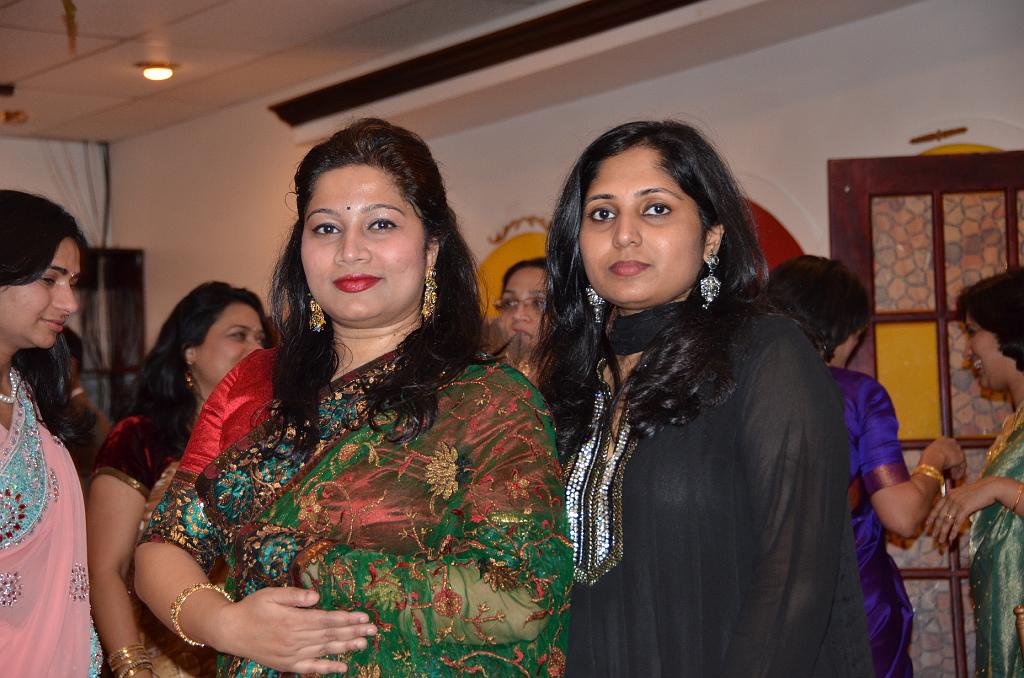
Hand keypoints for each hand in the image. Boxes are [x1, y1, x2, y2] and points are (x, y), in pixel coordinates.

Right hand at [206, 586, 376, 673]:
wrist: (230, 631)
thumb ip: (295, 596)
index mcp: (293, 621)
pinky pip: (311, 668)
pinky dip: (328, 668)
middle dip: (353, 632)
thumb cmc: (252, 608)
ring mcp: (292, 654)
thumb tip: (317, 596)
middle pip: (330, 635)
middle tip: (373, 630)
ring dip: (346, 647)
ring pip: (324, 651)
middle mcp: (295, 639)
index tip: (364, 616)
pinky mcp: (287, 665)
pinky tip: (343, 667)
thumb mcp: (271, 594)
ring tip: (364, 644)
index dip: (347, 619)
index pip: (327, 620)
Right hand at [922, 437, 965, 478]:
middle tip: (949, 472)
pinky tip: (954, 478)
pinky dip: (959, 472)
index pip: (947, 447)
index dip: (946, 456)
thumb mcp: (929, 454)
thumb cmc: (927, 456)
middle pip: (954, 454)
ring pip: (958, 460)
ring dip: (955, 469)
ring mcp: (957, 449)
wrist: (933, 458)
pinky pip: (961, 466)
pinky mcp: (961, 457)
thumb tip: (933, 463)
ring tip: (952, 477)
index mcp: (942, 439)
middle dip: (952, 463)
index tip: (944, 464)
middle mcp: (951, 442)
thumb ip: (934, 456)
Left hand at [925, 477, 999, 543]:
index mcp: (949, 495)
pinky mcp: (965, 508)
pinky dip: (953, 531)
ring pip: (947, 521)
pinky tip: (951, 538)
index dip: (931, 517)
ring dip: (943, 532)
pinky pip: (957, 522)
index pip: (936, 508)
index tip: (927, 525)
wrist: (990, 487)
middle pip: (940, 516)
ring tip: (941, 541)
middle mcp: (950, 499)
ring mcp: (957, 503)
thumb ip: (956, 500)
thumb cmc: (979, 491)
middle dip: (936, 528)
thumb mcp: (963, 494)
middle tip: (933, 536)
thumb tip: (952, 511)